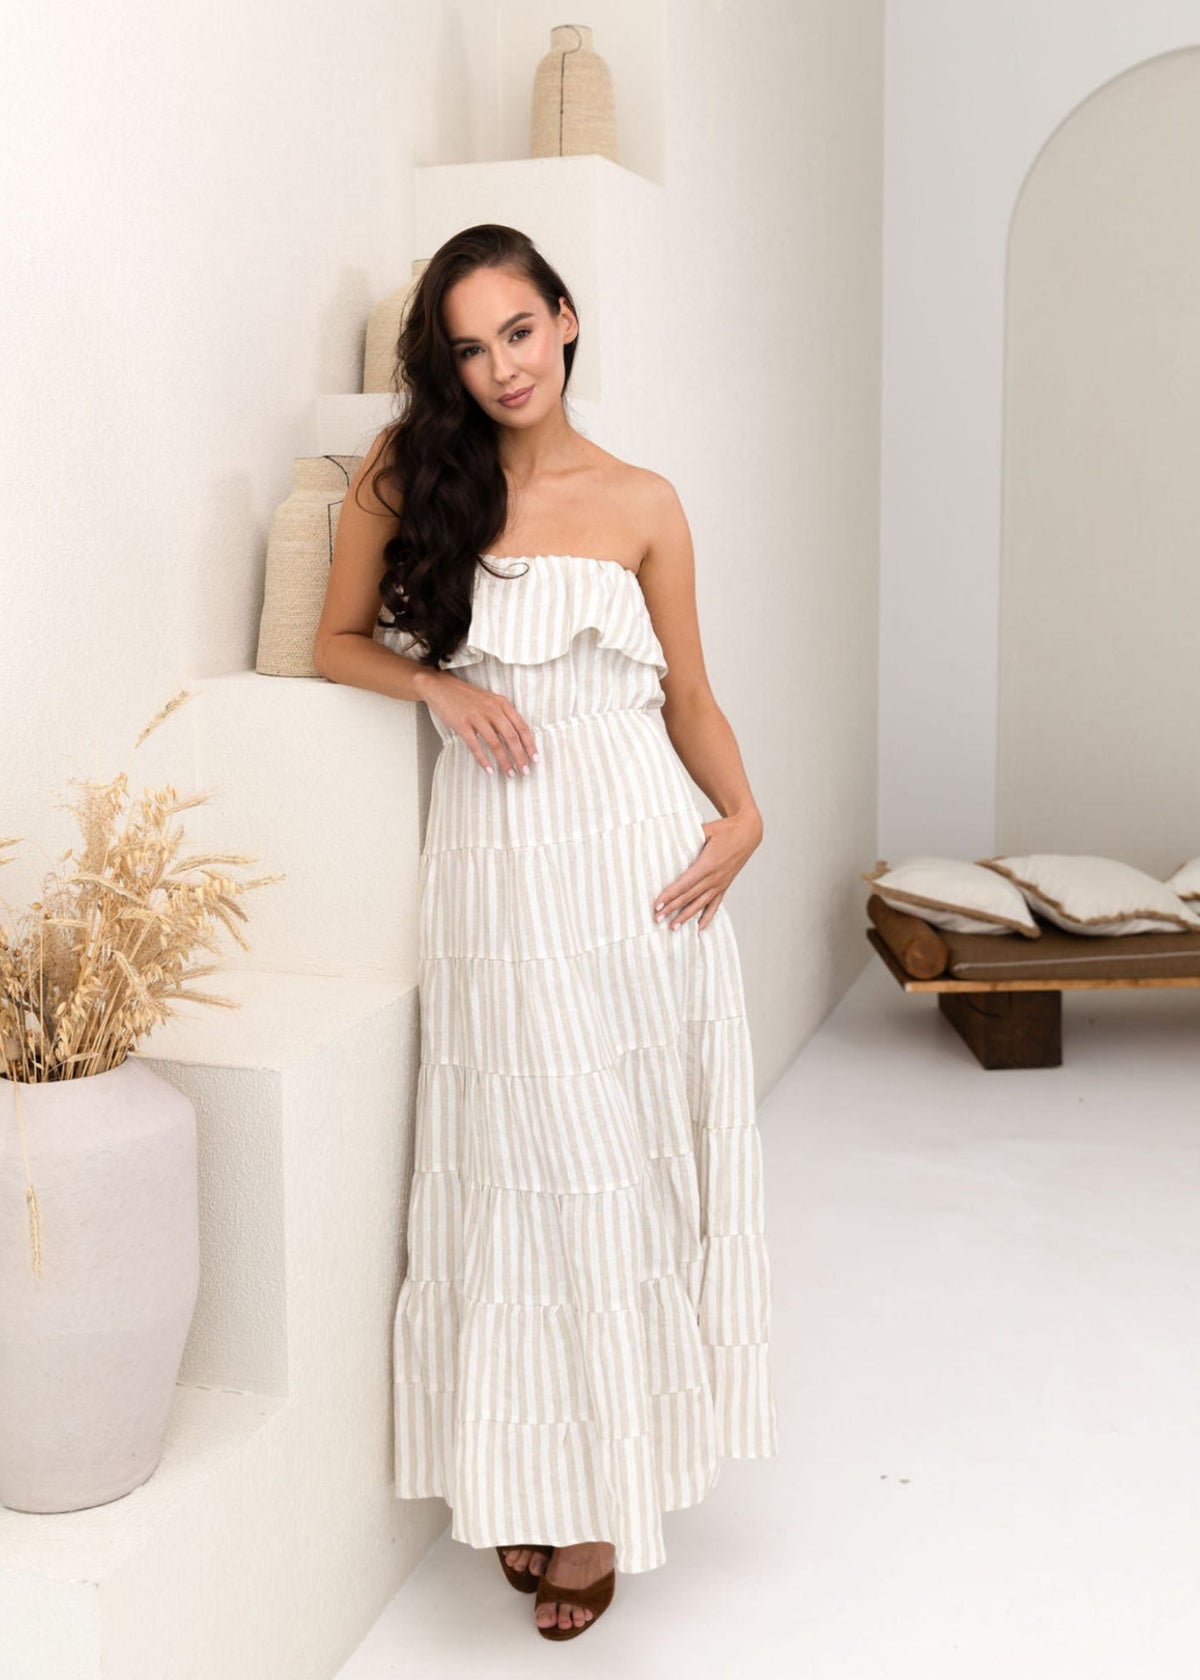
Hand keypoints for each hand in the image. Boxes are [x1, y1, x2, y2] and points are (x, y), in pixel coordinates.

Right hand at [422, 672, 537, 776]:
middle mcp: (492, 709)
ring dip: (504, 761)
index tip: (535, 758)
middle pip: (511, 737)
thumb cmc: (466, 696)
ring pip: (496, 743)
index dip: (530, 744)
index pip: (521, 726)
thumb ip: (502, 714)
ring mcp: (477, 716)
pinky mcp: (462, 724)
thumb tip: (516, 737)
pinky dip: (483, 760)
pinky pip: (475, 746)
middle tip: (525, 771)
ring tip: (510, 773)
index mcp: (501, 703)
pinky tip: (489, 770)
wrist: (440, 687)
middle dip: (520, 756)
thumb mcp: (489, 700)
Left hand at [653, 807, 762, 931]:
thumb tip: (669, 837)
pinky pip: (715, 905)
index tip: (657, 904)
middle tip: (657, 918)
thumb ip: (689, 836)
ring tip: (673, 928)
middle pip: (689, 897)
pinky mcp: (724, 886)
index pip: (685, 884)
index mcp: (708, 864)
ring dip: (686, 917)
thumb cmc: (726, 829)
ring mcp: (720, 884)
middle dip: (672, 909)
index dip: (670, 895)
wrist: (748, 833)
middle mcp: (714, 878)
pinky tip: (698, 929)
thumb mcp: (707, 829)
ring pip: (700, 904)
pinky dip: (707, 918)